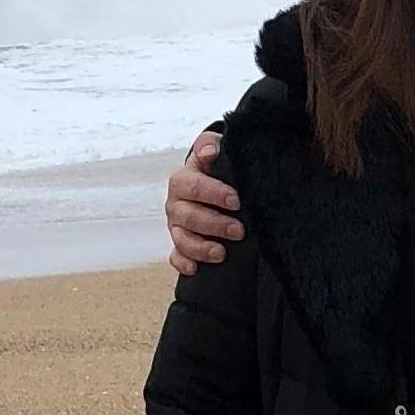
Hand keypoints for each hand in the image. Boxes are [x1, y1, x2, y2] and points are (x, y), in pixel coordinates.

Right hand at [165, 132, 246, 272]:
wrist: (210, 182)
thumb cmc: (214, 167)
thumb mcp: (213, 150)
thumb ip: (210, 145)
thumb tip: (210, 152)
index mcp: (182, 181)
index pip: (194, 186)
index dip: (214, 193)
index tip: (237, 200)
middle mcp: (175, 205)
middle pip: (189, 217)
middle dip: (214, 224)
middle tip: (239, 230)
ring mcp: (176, 226)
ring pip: (182, 239)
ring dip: (200, 248)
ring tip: (221, 253)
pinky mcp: (179, 244)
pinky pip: (176, 257)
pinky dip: (183, 263)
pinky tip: (195, 269)